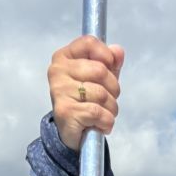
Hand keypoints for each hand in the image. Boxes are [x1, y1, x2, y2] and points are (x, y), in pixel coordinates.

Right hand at [48, 35, 124, 150]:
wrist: (71, 132)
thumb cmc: (84, 102)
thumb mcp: (99, 80)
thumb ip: (109, 64)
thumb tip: (118, 51)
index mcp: (64, 57)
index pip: (89, 43)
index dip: (107, 55)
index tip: (111, 68)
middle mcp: (58, 71)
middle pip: (100, 70)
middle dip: (113, 89)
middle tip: (109, 101)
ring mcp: (60, 91)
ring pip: (101, 94)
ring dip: (111, 109)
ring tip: (105, 115)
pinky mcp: (65, 111)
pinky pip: (97, 112)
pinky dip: (106, 121)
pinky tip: (101, 125)